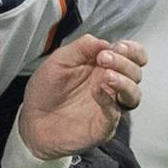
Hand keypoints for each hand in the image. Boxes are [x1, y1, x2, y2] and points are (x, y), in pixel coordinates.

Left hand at [16, 36, 143, 159]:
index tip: (118, 47)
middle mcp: (110, 85)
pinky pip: (114, 114)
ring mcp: (108, 106)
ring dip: (125, 82)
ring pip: (133, 95)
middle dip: (125, 62)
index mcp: (103, 67)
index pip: (133, 56)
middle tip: (105, 58)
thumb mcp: (59, 60)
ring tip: (107, 75)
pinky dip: (109, 101)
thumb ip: (81, 48)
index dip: (132, 50)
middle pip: (135, 73)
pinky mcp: (102, 125)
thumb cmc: (45, 91)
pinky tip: (97, 91)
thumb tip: (104, 42)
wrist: (31, 119)